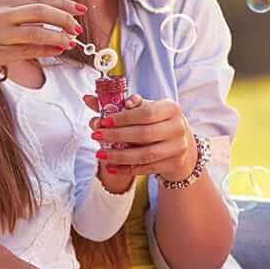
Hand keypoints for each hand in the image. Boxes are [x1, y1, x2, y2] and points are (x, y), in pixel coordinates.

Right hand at [0, 0, 84, 85]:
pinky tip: (57, 51)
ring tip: (72, 39)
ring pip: (36, 30)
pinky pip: (26, 50)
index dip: (61, 3)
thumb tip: (44, 23)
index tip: (78, 9)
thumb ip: (13, 17)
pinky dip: (45, 49)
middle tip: (79, 24)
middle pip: (40, 10)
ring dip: (58, 35)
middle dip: (64, 17)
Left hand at [83, 94, 198, 180]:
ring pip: (145, 154)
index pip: (146, 113)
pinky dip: (126, 169)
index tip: (103, 120)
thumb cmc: (157, 121)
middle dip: (116, 136)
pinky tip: (111, 166)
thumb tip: (89, 99)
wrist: (180, 142)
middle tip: (96, 136)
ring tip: (100, 154)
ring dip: (119, 155)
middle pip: (144, 134)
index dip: (123, 118)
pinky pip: (146, 168)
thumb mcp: (143, 108)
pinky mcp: (173, 164)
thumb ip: (118, 104)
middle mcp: (178, 127)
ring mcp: (178, 147)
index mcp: (171, 108)